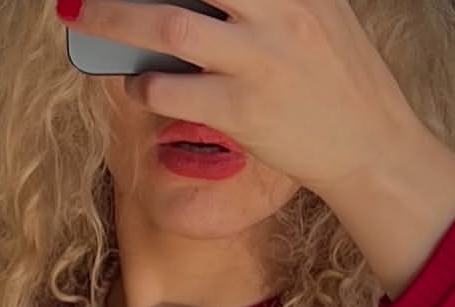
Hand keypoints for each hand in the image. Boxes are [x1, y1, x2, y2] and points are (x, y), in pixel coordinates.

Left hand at [58, 0, 422, 198]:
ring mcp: (258, 60)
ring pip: (167, 27)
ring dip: (115, 21)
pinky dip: (143, 87)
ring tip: (82, 17)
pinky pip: (172, 92)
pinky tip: (138, 87)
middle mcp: (277, 10)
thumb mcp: (320, 12)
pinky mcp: (243, 110)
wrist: (372, 145)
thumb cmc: (341, 79)